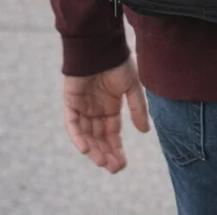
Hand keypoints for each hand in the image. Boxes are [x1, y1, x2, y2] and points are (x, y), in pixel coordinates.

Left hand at [63, 55, 149, 173]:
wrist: (101, 47)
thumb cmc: (117, 63)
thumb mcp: (132, 87)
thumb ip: (137, 109)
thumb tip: (145, 132)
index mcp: (110, 107)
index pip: (112, 134)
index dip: (116, 149)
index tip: (122, 164)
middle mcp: (96, 110)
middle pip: (99, 139)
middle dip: (106, 154)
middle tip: (114, 168)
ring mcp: (82, 107)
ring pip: (86, 135)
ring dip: (94, 150)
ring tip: (102, 162)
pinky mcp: (71, 102)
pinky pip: (72, 124)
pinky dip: (78, 137)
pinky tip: (86, 148)